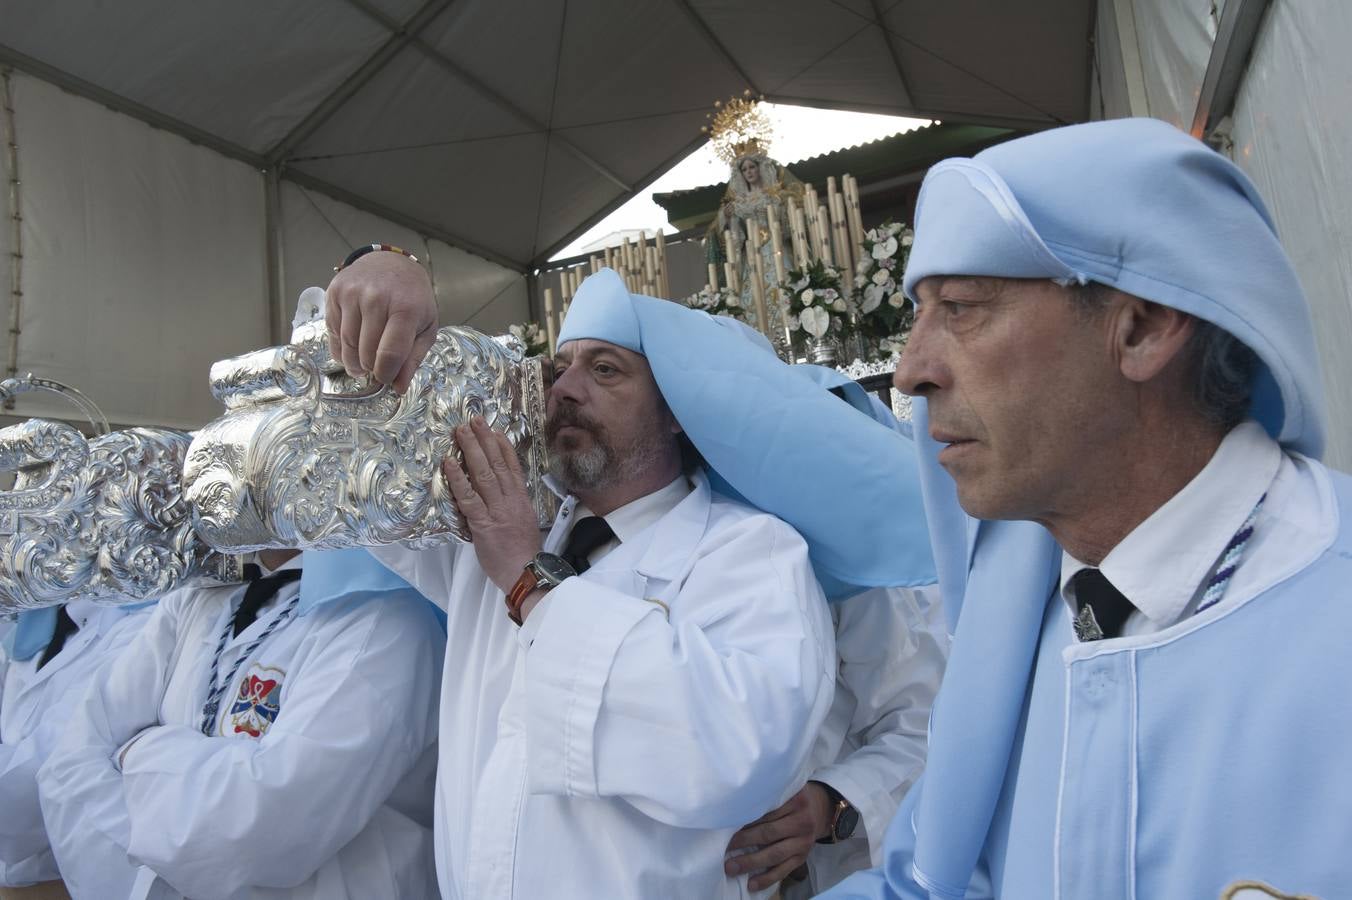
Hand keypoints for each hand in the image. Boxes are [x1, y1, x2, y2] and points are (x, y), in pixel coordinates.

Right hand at [325, 249, 437, 392]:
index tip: (387, 378)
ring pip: (346, 344)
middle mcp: (376, 298)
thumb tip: (399, 388)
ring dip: (353, 362)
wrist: (391, 263)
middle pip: (365, 352)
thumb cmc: (412, 298)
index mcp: (405, 308)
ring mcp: (352, 293)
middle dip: (371, 368)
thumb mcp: (425, 327)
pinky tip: (351, 347)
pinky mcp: (335, 293)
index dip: (386, 374)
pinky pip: (333, 331)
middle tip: (376, 369)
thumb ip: (413, 359)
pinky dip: (341, 347)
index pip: (390, 354)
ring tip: (361, 365)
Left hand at [442, 417, 541, 592]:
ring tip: (460, 432)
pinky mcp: (483, 523)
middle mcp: (510, 500)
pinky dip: (459, 479)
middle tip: (474, 420)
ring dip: (471, 451)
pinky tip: (450, 464)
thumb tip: (500, 494)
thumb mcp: (523, 522)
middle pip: (496, 464)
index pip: (512, 467)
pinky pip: (469, 497)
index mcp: (521, 499)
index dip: (503, 447)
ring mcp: (497, 510)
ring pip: (483, 474)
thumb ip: (511, 505)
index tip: (494, 431)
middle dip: (484, 440)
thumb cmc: (523, 552)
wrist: (525, 572)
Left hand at [725, 782, 833, 890]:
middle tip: (724, 847)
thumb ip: (768, 797)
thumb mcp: (786, 791)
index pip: (767, 810)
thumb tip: (734, 811)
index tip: (726, 824)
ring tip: (731, 868)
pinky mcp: (802, 858)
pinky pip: (784, 871)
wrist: (820, 811)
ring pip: (775, 854)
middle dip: (744, 841)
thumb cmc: (793, 800)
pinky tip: (751, 884)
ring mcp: (804, 842)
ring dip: (751, 862)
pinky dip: (767, 878)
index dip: (746, 818)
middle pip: (769, 833)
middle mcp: (802, 821)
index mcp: (796, 800)